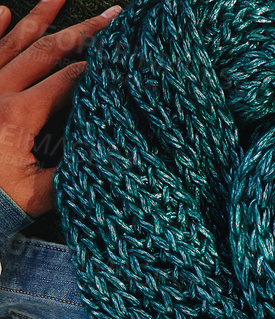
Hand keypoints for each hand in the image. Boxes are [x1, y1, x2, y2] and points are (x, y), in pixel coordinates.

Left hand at [0, 0, 119, 217]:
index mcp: (18, 116)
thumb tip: (105, 147)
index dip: (94, 68)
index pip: (65, 81)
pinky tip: (4, 11)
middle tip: (110, 16)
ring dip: (38, 17)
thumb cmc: (3, 200)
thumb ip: (74, 168)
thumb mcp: (45, 192)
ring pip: (12, 43)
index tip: (119, 55)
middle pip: (44, 51)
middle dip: (80, 31)